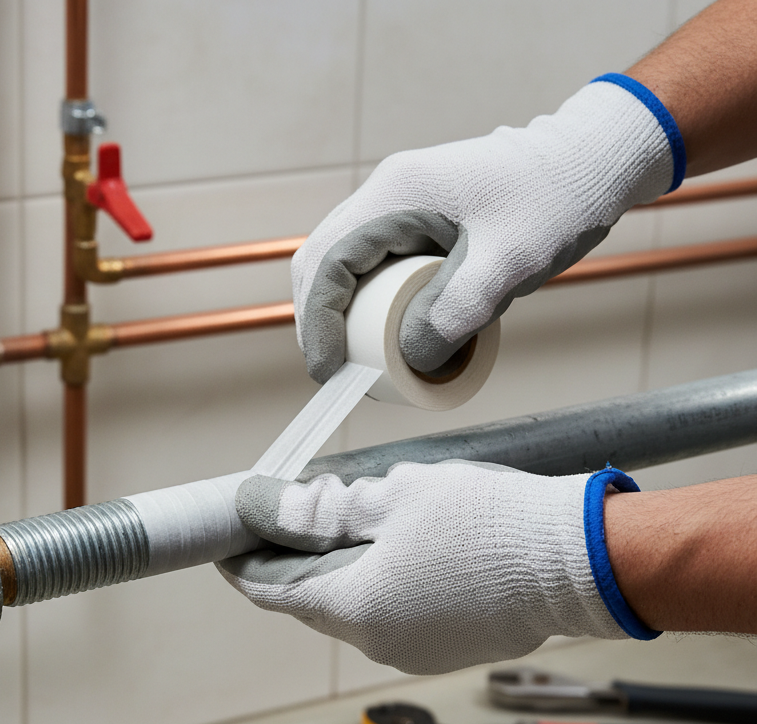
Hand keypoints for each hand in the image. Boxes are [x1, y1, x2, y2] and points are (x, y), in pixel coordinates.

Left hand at [219, 462, 648, 675]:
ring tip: (345, 523)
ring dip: (340, 571)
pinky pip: (393, 616)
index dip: (243, 562)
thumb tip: (265, 507)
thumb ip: (322, 509)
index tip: (229, 537)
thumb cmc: (489, 522)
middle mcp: (378, 643)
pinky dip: (379, 586)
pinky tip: (392, 550)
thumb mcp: (394, 496)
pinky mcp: (448, 650)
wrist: (580, 560)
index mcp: (354, 607)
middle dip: (293, 561)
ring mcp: (415, 652)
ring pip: (354, 608)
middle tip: (287, 517)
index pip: (272, 591)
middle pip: (312, 601)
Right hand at [292, 78, 677, 382]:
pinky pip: (372, 266)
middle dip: (319, 321)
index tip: (329, 368)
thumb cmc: (557, 199)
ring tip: (355, 361)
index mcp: (397, 193)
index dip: (318, 319)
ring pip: (343, 265)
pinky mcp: (415, 222)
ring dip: (339, 314)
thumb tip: (411, 359)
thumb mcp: (510, 261)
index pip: (329, 260)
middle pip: (322, 262)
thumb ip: (459, 309)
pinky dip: (366, 305)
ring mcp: (398, 206)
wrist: (591, 164)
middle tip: (336, 372)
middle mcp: (387, 194)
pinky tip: (383, 335)